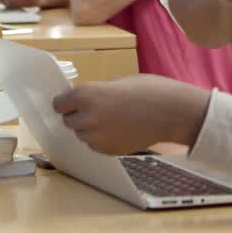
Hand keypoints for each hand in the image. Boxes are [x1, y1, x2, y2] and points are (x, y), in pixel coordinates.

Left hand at [52, 75, 211, 154]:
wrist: (173, 113)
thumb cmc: (150, 90)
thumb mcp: (119, 81)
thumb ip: (98, 91)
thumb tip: (87, 99)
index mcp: (87, 95)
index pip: (59, 104)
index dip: (67, 102)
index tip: (73, 101)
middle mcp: (88, 118)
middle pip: (68, 121)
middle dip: (78, 115)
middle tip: (97, 109)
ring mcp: (98, 138)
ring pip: (82, 135)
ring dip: (90, 128)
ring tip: (111, 120)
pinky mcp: (109, 151)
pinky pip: (96, 145)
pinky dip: (102, 139)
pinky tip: (119, 130)